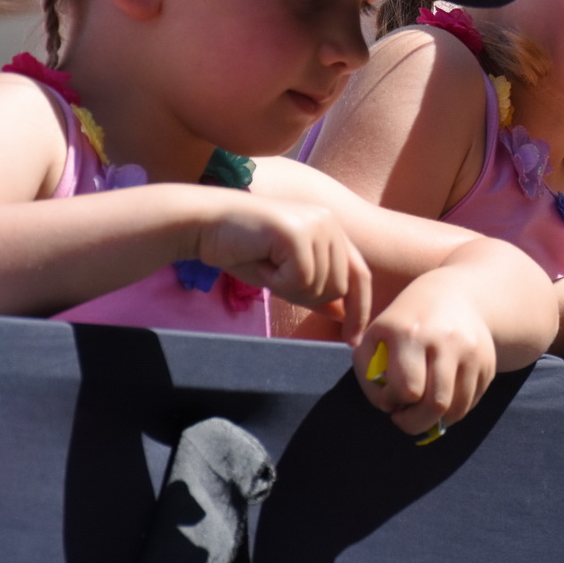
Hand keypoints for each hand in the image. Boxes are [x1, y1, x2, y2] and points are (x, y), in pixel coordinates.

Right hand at [197, 192, 370, 343]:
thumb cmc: (240, 248)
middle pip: (340, 287)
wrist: (203, 224)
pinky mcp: (298, 231)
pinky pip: (300, 278)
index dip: (360, 309)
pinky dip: (276, 281)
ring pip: (320, 285)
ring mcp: (317, 223)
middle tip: (274, 279)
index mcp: (332, 230)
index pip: (359, 274)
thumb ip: (313, 289)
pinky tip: (260, 262)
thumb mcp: (283, 275)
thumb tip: (342, 313)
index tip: (353, 339)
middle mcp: (330, 222)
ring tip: (265, 264)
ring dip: (287, 287)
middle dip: (307, 297)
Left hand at [352, 265, 498, 438]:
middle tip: (403, 417)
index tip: (387, 395)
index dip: (391, 401)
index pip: (407, 389)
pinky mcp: (488, 362)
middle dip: (414, 422)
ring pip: (457, 409)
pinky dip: (453, 410)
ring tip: (420, 408)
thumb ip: (369, 373)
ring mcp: (472, 351)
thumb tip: (389, 406)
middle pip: (436, 404)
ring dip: (435, 420)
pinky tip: (439, 396)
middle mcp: (446, 340)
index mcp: (412, 333)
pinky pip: (471, 402)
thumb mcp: (376, 336)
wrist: (453, 295)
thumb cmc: (405, 322)